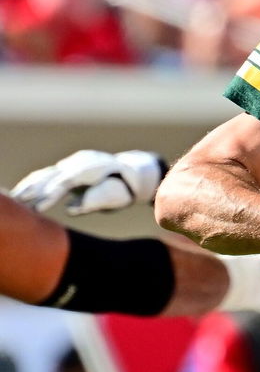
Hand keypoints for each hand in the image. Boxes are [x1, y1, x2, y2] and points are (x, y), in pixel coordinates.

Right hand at [11, 150, 164, 214]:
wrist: (132, 173)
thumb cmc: (124, 189)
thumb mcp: (116, 197)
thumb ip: (94, 201)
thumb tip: (70, 209)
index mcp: (92, 168)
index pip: (66, 181)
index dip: (51, 194)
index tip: (38, 208)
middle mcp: (80, 162)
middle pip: (51, 174)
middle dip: (33, 189)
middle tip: (19, 204)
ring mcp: (73, 162)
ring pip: (46, 173)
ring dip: (30, 186)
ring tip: (16, 200)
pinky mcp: (68, 165)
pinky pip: (48, 174)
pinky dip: (35, 184)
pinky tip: (23, 194)